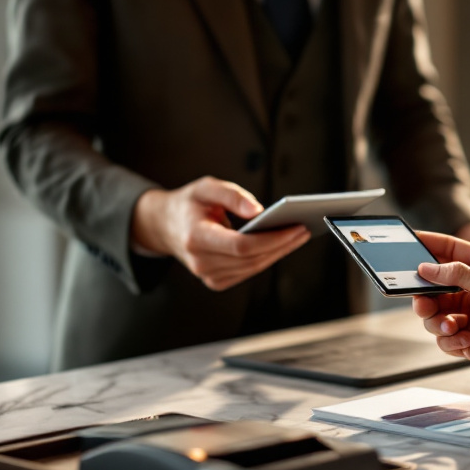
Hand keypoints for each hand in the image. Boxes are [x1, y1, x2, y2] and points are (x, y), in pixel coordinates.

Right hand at [131, 177, 310, 290]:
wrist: (166, 227)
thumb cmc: (188, 205)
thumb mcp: (206, 187)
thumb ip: (232, 195)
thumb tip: (259, 211)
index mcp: (196, 238)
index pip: (241, 246)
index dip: (271, 239)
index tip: (295, 227)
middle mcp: (201, 262)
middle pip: (252, 259)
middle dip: (282, 245)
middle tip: (303, 229)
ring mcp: (208, 276)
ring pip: (253, 268)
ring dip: (278, 253)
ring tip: (298, 235)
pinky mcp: (216, 281)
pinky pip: (248, 271)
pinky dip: (266, 258)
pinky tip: (281, 245)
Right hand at [412, 232, 469, 391]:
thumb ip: (460, 275)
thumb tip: (427, 268)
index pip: (449, 249)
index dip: (425, 246)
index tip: (404, 243)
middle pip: (433, 286)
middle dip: (425, 296)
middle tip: (423, 304)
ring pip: (434, 314)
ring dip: (437, 322)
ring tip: (454, 327)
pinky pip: (444, 338)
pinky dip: (450, 341)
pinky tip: (468, 341)